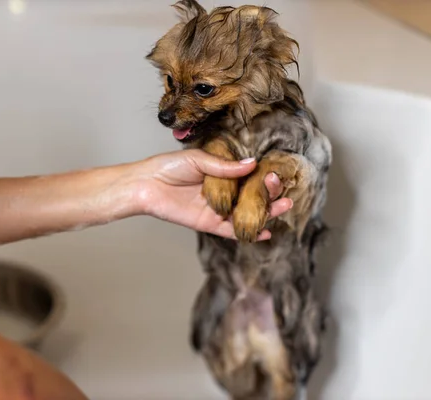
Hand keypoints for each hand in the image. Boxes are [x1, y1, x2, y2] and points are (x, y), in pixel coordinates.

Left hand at [135, 149, 292, 239]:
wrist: (146, 184)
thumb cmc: (168, 166)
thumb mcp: (198, 159)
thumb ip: (224, 166)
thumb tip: (252, 164)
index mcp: (222, 173)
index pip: (250, 175)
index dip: (264, 174)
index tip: (277, 171)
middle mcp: (223, 191)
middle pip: (253, 195)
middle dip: (270, 192)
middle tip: (281, 187)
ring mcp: (218, 208)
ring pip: (246, 213)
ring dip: (266, 212)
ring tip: (284, 205)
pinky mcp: (209, 223)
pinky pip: (231, 231)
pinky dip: (248, 233)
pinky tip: (266, 232)